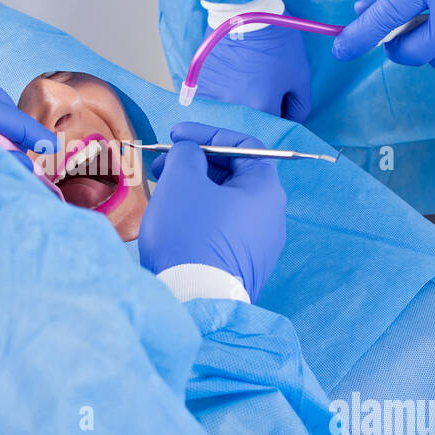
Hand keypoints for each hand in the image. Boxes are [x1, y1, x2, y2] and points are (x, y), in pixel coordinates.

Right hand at [139, 122, 286, 301]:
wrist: (195, 300)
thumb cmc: (190, 234)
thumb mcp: (182, 180)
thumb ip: (187, 153)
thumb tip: (190, 153)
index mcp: (266, 189)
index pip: (244, 145)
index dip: (208, 134)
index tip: (177, 135)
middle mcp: (272, 216)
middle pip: (234, 175)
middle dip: (196, 163)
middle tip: (163, 163)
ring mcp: (260, 244)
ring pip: (225, 202)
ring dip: (195, 189)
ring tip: (163, 191)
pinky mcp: (244, 266)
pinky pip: (223, 228)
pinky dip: (200, 215)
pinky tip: (175, 220)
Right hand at [196, 23, 311, 122]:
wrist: (245, 15)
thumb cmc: (276, 43)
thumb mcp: (300, 76)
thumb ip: (299, 108)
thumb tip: (290, 122)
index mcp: (261, 108)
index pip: (273, 127)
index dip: (278, 116)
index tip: (278, 102)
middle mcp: (235, 109)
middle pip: (250, 125)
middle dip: (258, 114)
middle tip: (261, 92)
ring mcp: (214, 99)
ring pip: (230, 116)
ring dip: (238, 108)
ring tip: (243, 86)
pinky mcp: (201, 88)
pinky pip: (212, 105)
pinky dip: (220, 99)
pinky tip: (228, 83)